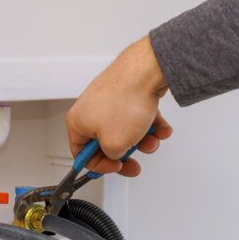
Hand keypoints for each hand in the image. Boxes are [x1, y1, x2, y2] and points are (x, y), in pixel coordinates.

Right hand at [66, 36, 172, 176]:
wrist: (146, 72)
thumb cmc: (126, 101)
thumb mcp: (114, 145)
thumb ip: (112, 156)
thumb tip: (116, 153)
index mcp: (78, 122)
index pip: (81, 153)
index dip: (99, 165)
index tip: (115, 167)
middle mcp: (91, 109)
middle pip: (106, 142)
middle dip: (125, 152)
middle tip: (135, 162)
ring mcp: (109, 100)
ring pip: (125, 130)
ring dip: (142, 140)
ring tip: (153, 139)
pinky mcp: (126, 94)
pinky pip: (137, 116)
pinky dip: (150, 124)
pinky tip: (160, 127)